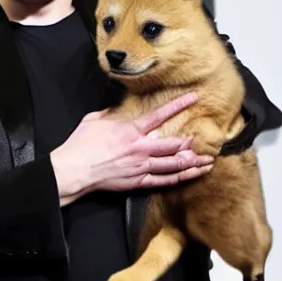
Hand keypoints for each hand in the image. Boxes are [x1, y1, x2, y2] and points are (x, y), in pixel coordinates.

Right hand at [50, 92, 213, 205]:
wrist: (74, 170)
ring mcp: (140, 166)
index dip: (178, 105)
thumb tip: (116, 109)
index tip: (193, 98)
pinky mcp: (137, 182)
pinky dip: (178, 178)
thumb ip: (109, 114)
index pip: (160, 115)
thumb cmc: (81, 145)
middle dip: (191, 142)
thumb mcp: (94, 120)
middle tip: (204, 141)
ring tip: (207, 161)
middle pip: (173, 144)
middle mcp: (140, 148)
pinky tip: (190, 176)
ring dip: (192, 163)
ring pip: (173, 165)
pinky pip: (162, 181)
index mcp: (131, 130)